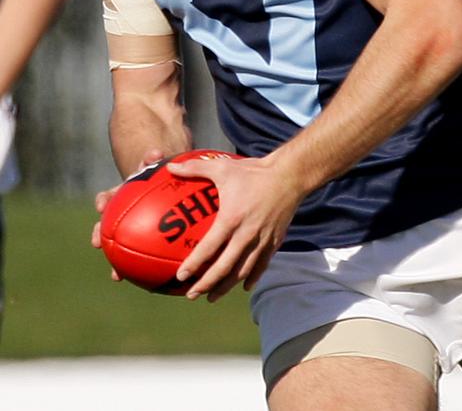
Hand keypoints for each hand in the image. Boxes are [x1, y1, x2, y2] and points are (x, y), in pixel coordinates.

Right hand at [91, 148, 165, 280]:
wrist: (167, 181)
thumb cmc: (160, 172)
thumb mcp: (156, 165)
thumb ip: (153, 160)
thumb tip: (155, 153)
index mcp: (123, 194)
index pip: (108, 197)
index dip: (103, 202)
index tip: (100, 207)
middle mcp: (122, 212)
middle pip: (106, 224)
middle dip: (100, 234)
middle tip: (96, 242)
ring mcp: (132, 225)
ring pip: (122, 244)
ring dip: (118, 260)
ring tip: (117, 275)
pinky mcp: (144, 238)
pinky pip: (146, 254)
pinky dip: (148, 267)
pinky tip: (153, 281)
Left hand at [168, 153, 302, 301]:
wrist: (289, 175)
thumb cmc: (253, 171)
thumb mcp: (222, 167)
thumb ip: (194, 168)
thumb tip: (170, 166)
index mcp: (231, 219)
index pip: (209, 248)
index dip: (194, 264)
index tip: (181, 277)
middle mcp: (246, 234)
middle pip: (224, 268)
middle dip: (206, 284)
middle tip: (191, 295)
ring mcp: (262, 240)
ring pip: (243, 271)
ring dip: (226, 286)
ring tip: (212, 296)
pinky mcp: (275, 241)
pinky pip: (262, 265)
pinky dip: (252, 278)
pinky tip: (244, 286)